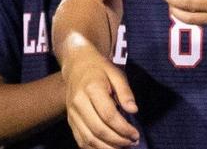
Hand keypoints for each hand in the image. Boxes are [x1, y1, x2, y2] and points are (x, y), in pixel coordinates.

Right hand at [61, 33, 139, 148]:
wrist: (76, 65)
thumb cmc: (100, 69)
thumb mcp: (116, 74)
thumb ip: (125, 92)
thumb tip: (134, 111)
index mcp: (91, 88)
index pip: (108, 115)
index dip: (123, 128)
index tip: (136, 135)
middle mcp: (78, 103)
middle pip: (98, 130)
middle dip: (118, 141)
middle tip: (132, 143)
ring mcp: (72, 114)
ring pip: (89, 139)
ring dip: (107, 148)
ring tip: (123, 147)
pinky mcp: (70, 121)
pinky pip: (81, 141)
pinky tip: (109, 148)